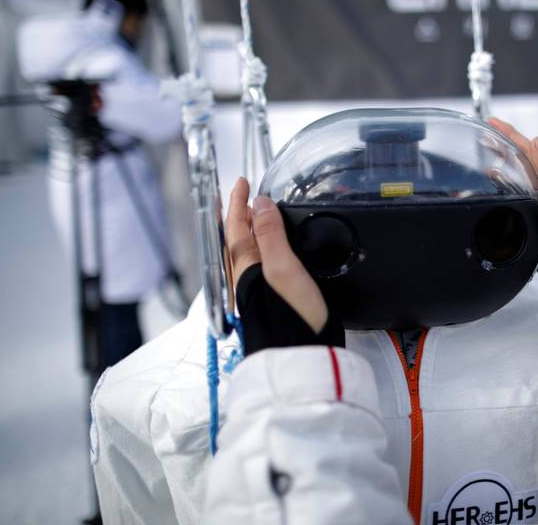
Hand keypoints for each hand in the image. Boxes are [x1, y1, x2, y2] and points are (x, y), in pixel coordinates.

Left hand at [225, 177, 327, 332]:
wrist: (303, 356)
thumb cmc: (294, 316)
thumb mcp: (284, 269)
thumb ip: (271, 235)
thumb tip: (260, 203)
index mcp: (245, 268)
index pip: (236, 227)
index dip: (238, 202)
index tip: (242, 182)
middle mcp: (244, 279)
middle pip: (235, 239)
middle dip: (238, 214)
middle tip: (245, 194)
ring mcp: (254, 292)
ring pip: (243, 253)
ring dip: (247, 231)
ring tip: (255, 216)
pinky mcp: (267, 301)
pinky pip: (254, 265)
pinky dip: (258, 248)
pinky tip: (269, 250)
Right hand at [488, 118, 537, 267]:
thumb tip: (537, 143)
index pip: (531, 148)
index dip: (511, 135)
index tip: (494, 123)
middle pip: (525, 156)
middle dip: (505, 143)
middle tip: (486, 133)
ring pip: (523, 171)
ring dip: (505, 160)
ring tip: (489, 152)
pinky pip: (523, 189)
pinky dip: (508, 181)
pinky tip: (498, 182)